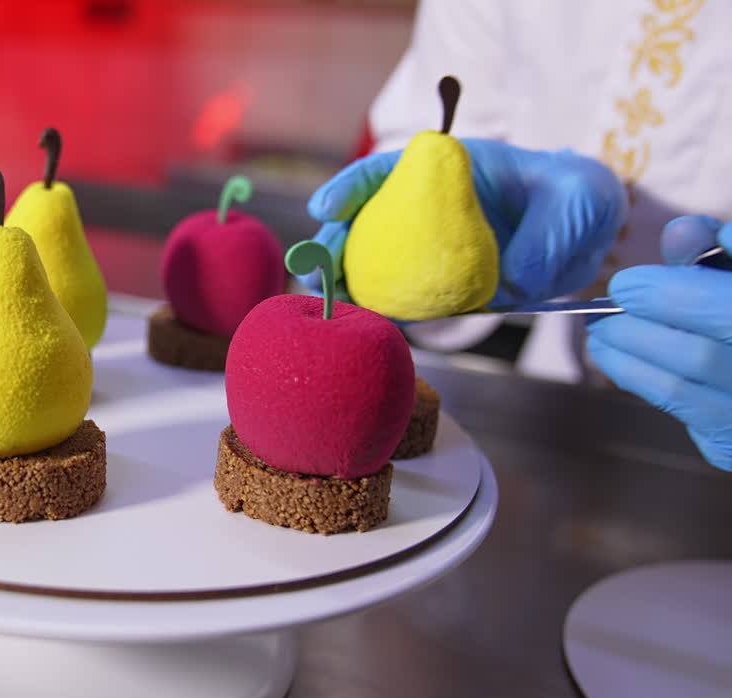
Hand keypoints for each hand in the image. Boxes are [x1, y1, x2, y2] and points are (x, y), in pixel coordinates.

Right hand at [305, 139, 628, 306]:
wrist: (584, 232)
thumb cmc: (577, 197)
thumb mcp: (579, 198)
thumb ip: (552, 232)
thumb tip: (516, 278)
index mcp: (447, 171)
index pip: (390, 171)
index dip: (353, 186)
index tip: (325, 206)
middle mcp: (426, 209)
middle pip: (366, 221)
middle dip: (332, 243)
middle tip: (312, 267)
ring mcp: (428, 251)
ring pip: (373, 264)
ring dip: (344, 282)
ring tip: (323, 301)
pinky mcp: (439, 288)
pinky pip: (403, 301)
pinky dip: (382, 314)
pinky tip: (364, 327)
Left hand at [587, 216, 731, 470]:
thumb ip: (727, 250)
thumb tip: (680, 234)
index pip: (727, 315)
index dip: (669, 296)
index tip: (626, 283)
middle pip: (698, 358)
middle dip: (638, 330)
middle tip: (602, 312)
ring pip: (683, 393)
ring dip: (627, 360)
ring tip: (601, 335)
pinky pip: (687, 416)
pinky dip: (650, 384)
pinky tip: (627, 361)